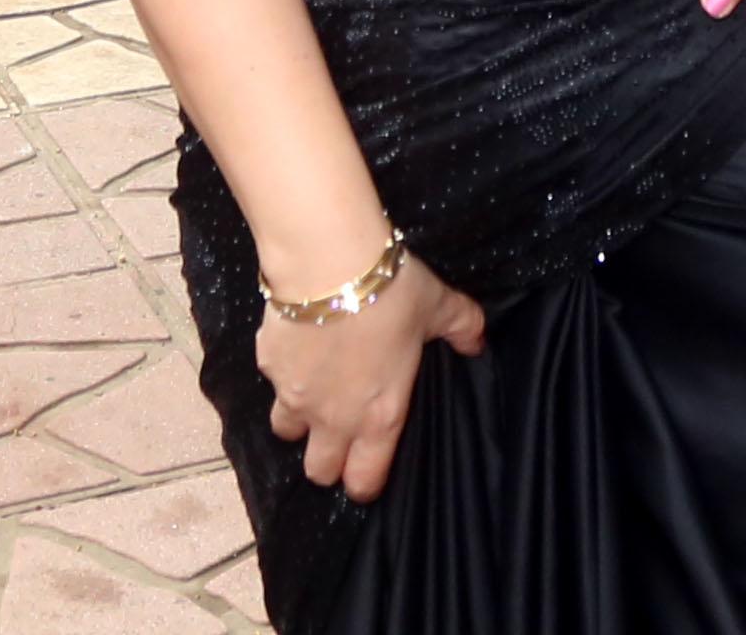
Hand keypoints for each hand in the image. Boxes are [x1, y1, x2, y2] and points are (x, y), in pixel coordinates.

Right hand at [256, 251, 485, 500]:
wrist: (329, 262)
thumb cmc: (392, 293)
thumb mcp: (438, 307)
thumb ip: (463, 328)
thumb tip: (478, 342)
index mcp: (378, 416)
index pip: (364, 480)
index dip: (365, 483)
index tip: (368, 471)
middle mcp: (333, 418)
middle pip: (318, 471)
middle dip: (327, 459)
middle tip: (339, 433)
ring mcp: (294, 395)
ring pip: (287, 432)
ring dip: (299, 420)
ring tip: (314, 392)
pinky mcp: (268, 366)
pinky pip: (272, 383)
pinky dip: (283, 374)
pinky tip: (298, 349)